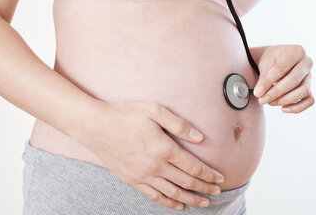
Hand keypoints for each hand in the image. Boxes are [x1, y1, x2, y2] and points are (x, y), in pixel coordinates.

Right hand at [82, 100, 224, 209]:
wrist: (95, 126)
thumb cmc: (125, 115)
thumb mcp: (154, 110)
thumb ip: (179, 124)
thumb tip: (200, 138)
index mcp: (164, 148)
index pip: (193, 166)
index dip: (209, 174)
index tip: (220, 178)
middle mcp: (155, 166)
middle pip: (186, 182)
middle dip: (204, 188)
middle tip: (217, 191)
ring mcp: (142, 176)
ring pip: (173, 193)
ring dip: (191, 199)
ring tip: (204, 202)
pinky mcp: (132, 180)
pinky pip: (154, 196)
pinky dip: (168, 203)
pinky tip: (178, 205)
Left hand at [253, 44, 314, 112]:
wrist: (278, 59)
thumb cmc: (271, 60)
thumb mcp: (265, 63)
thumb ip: (264, 77)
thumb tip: (260, 93)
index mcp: (296, 51)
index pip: (281, 68)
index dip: (268, 82)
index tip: (257, 92)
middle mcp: (307, 63)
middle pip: (294, 81)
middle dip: (276, 93)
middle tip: (262, 100)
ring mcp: (310, 76)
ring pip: (304, 91)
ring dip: (285, 100)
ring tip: (270, 102)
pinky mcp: (310, 88)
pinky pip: (309, 101)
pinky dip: (297, 107)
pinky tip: (283, 109)